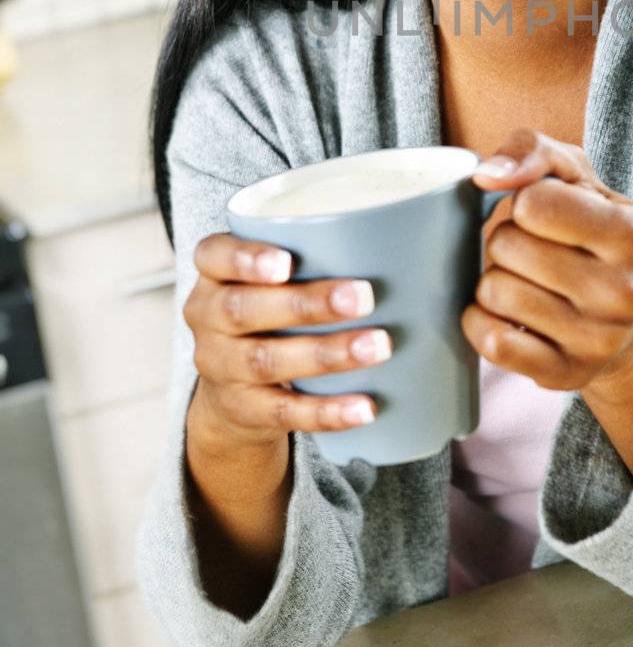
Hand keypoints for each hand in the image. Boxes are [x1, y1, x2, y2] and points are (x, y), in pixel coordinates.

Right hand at [183, 233, 391, 447]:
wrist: (237, 389)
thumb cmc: (278, 309)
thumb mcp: (279, 277)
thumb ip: (320, 253)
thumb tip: (412, 233)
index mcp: (214, 273)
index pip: (213, 255)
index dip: (245, 258)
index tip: (287, 262)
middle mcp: (206, 317)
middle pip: (244, 309)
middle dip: (306, 304)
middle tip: (365, 297)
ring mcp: (219, 367)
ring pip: (265, 361)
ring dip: (326, 354)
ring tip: (379, 347)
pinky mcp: (242, 410)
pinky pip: (283, 413)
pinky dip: (327, 411)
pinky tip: (364, 407)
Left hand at [464, 128, 632, 405]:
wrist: (629, 323)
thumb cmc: (592, 233)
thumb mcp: (578, 177)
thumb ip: (533, 149)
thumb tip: (486, 174)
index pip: (534, 203)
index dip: (524, 202)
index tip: (545, 215)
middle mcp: (624, 291)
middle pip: (507, 246)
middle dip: (506, 241)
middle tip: (533, 252)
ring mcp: (596, 340)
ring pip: (494, 291)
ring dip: (494, 279)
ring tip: (526, 281)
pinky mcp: (564, 375)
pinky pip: (491, 341)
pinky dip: (481, 320)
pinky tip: (504, 314)